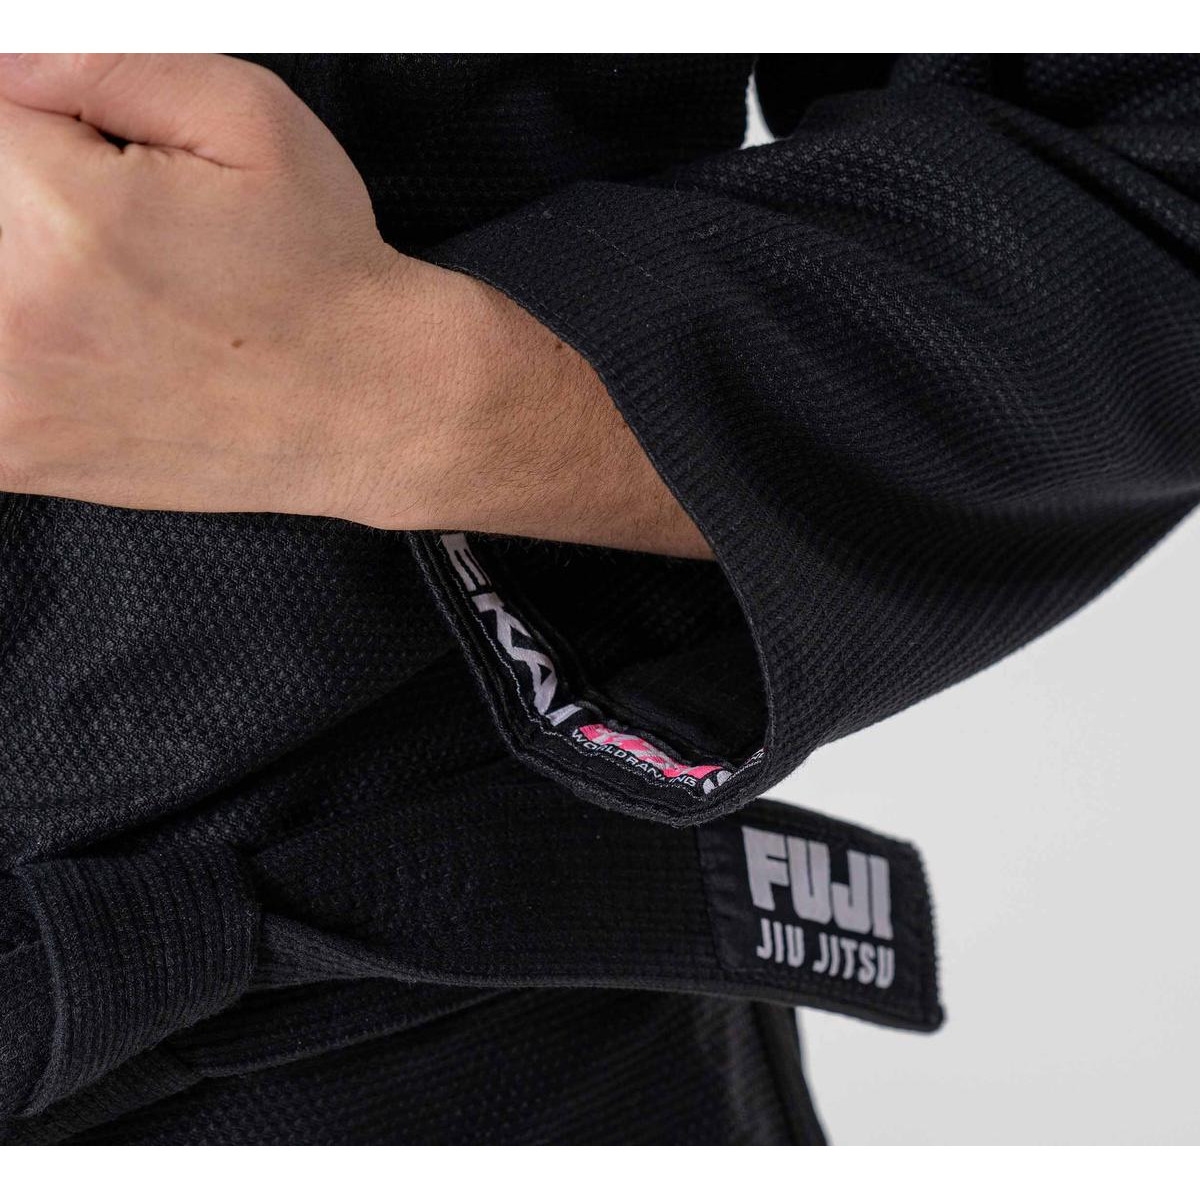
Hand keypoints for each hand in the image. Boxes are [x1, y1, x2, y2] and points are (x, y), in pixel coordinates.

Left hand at [0, 54, 711, 557]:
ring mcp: (10, 398)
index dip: (51, 136)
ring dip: (34, 286)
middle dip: (44, 213)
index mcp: (63, 212)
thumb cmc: (325, 277)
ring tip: (128, 310)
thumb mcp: (246, 116)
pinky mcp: (20, 455)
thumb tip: (2, 58)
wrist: (370, 410)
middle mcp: (18, 312)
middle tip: (140, 256)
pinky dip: (20, 360)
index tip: (104, 174)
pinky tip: (83, 358)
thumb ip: (97, 60)